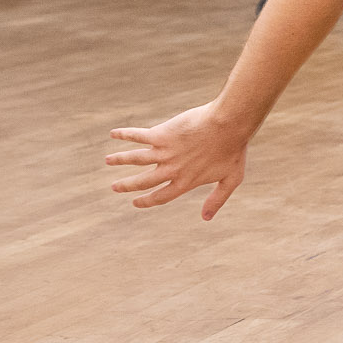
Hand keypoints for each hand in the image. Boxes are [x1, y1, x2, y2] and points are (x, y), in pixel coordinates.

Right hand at [106, 103, 251, 218]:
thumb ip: (217, 199)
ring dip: (120, 160)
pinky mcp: (162, 134)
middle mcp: (171, 169)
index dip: (147, 201)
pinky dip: (125, 135)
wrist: (229, 124)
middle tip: (115, 187)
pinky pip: (138, 136)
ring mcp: (164, 152)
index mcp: (186, 181)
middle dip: (127, 185)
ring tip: (108, 161)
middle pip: (143, 181)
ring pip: (135, 159)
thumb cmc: (234, 150)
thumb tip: (206, 218)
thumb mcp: (231, 179)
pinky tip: (114, 133)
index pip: (161, 196)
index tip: (135, 202)